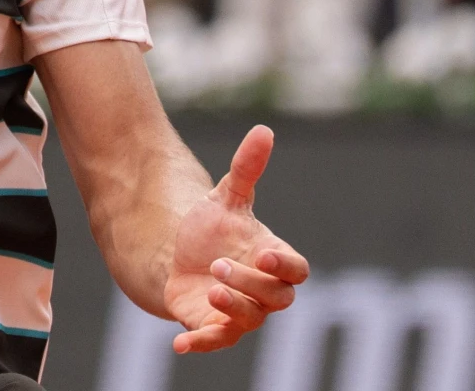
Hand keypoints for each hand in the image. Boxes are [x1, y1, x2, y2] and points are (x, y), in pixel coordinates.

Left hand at [164, 125, 307, 353]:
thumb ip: (247, 167)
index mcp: (272, 258)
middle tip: (219, 264)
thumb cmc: (213, 227)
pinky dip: (200, 345)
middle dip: (251, 282)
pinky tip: (178, 344)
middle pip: (276, 297)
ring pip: (250, 320)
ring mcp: (240, 312)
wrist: (180, 254)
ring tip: (211, 289)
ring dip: (233, 307)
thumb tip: (263, 130)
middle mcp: (263, 290)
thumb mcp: (227, 196)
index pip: (296, 270)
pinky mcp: (214, 327)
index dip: (285, 264)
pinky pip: (214, 342)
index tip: (263, 251)